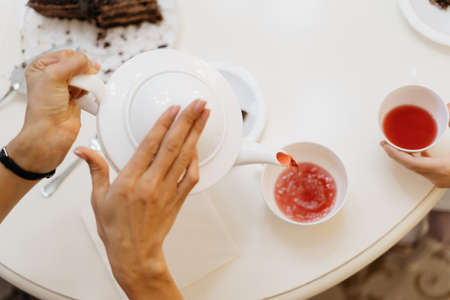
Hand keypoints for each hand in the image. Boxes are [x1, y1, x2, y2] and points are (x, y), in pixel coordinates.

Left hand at [7, 50, 98, 173]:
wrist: (51, 131)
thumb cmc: (43, 108)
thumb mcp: (53, 75)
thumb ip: (73, 63)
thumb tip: (89, 62)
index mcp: (41, 67)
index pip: (66, 54)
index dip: (73, 61)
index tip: (74, 72)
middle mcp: (53, 76)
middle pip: (77, 64)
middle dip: (82, 71)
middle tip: (79, 81)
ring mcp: (65, 87)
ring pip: (85, 75)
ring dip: (87, 81)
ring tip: (80, 90)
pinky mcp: (76, 97)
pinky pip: (89, 87)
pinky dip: (91, 89)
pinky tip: (86, 94)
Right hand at [75, 100, 208, 298]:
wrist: (134, 253)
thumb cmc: (116, 229)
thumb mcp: (98, 198)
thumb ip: (96, 170)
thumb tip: (84, 150)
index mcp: (130, 181)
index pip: (149, 145)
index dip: (163, 124)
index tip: (173, 108)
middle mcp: (150, 183)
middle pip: (172, 145)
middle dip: (187, 121)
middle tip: (198, 103)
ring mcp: (166, 191)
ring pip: (184, 157)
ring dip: (196, 134)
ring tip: (204, 116)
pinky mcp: (177, 200)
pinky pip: (190, 177)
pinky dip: (195, 161)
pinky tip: (197, 147)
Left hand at [381, 141, 449, 187]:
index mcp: (440, 168)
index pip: (410, 162)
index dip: (395, 154)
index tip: (386, 147)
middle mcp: (436, 177)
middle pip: (409, 165)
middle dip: (395, 154)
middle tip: (385, 144)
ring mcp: (438, 181)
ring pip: (415, 168)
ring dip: (405, 158)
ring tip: (397, 147)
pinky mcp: (441, 180)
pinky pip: (424, 170)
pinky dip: (418, 160)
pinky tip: (420, 152)